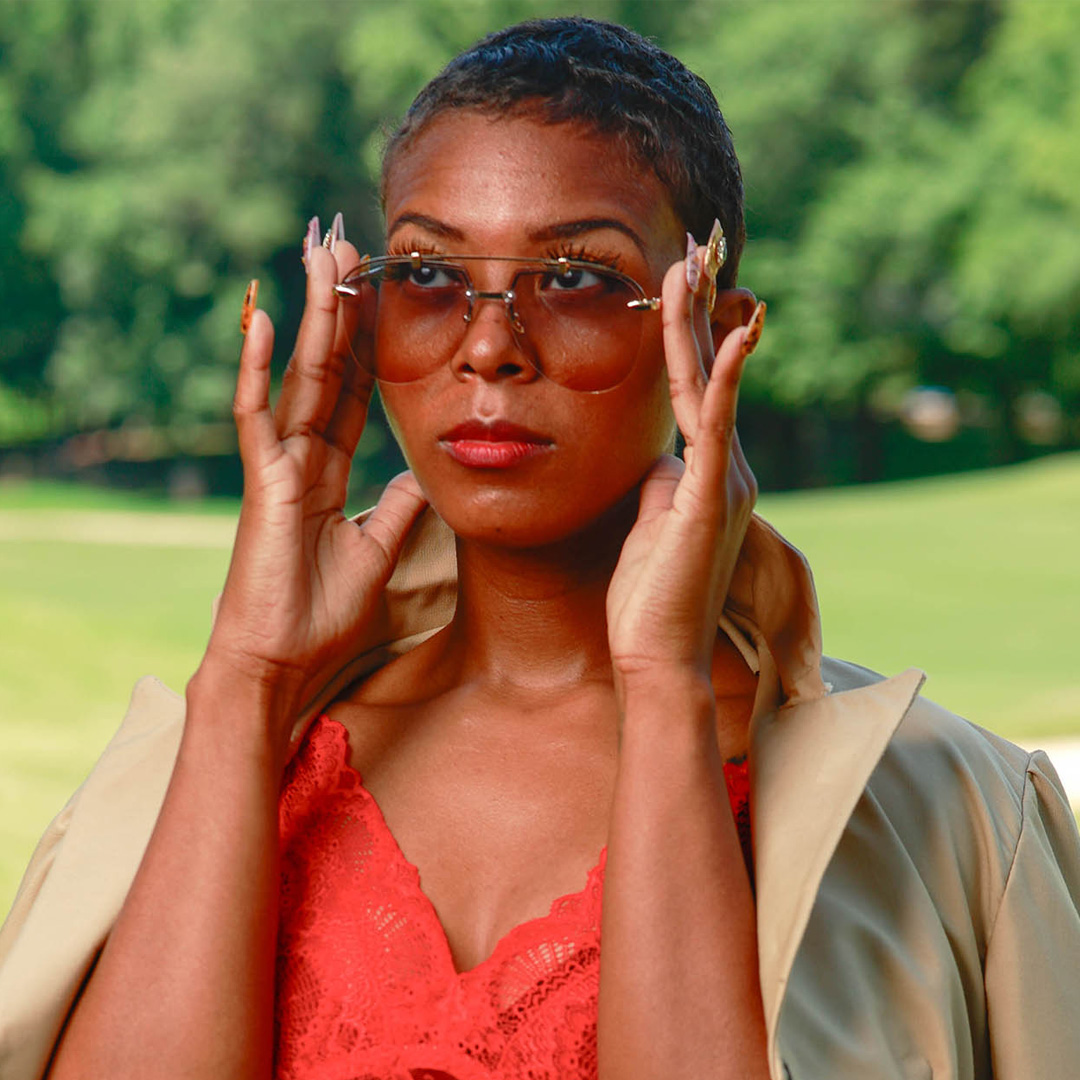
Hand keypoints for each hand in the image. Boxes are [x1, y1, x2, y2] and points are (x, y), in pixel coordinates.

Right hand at [201, 225, 426, 745]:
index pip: (354, 392)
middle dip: (340, 306)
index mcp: (329, 472)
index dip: (368, 342)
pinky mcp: (261, 484)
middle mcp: (302, 458)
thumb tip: (421, 476)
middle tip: (346, 243)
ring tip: (318, 253)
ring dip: (311, 313)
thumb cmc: (323, 616)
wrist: (283, 663)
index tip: (380, 292)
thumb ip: (396, 509)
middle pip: (328, 368)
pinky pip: (259, 416)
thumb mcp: (378, 551)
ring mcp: (278, 466)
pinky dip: (259, 367)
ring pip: (299, 376)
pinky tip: (264, 317)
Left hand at [606, 237, 761, 683]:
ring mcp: (723, 480)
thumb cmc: (647, 596)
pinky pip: (716, 426)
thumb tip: (658, 455)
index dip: (690, 332)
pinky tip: (733, 333)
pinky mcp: (710, 498)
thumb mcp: (650, 521)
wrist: (656, 655)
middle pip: (709, 370)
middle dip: (699, 307)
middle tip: (694, 245)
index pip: (697, 385)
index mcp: (707, 472)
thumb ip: (660, 481)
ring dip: (701, 322)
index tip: (678, 281)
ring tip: (695, 264)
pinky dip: (723, 377)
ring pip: (709, 384)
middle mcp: (726, 467)